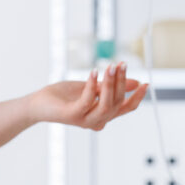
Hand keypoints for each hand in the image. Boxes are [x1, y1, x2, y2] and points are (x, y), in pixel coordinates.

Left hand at [31, 62, 147, 130]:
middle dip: (121, 82)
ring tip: (111, 67)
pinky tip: (94, 72)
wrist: (39, 104)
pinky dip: (92, 85)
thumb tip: (134, 82)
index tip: (146, 83)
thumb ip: (110, 86)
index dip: (137, 97)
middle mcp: (97, 121)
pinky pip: (87, 101)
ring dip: (110, 84)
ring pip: (107, 105)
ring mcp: (85, 120)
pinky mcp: (72, 115)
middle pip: (118, 104)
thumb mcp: (91, 87)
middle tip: (121, 64)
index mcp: (103, 115)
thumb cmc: (63, 96)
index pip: (126, 108)